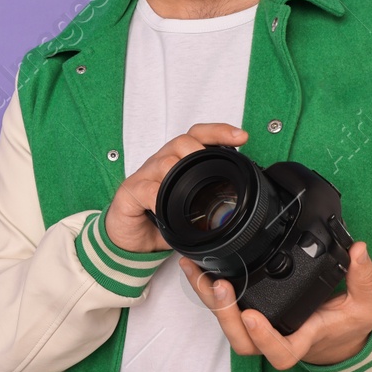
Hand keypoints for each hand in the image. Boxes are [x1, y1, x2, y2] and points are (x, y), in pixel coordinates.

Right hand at [102, 123, 247, 252]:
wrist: (131, 238)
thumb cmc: (159, 218)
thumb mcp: (189, 207)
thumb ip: (209, 197)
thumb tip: (241, 196)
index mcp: (176, 161)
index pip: (197, 135)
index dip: (219, 132)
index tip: (240, 136)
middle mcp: (160, 163)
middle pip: (182, 143)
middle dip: (201, 152)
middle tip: (213, 171)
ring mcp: (144, 177)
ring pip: (165, 163)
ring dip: (181, 175)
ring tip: (190, 191)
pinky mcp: (130, 193)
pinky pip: (146, 190)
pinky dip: (159, 198)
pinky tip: (166, 208)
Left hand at [179, 241, 371, 368]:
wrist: (339, 337)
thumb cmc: (349, 324)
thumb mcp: (366, 304)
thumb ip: (364, 278)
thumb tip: (359, 250)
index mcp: (304, 338)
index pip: (281, 351)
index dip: (264, 338)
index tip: (252, 316)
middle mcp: (277, 336)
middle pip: (243, 342)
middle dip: (226, 316)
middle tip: (220, 285)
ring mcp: (261, 327)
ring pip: (229, 326)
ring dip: (210, 300)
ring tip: (197, 270)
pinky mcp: (250, 314)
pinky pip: (225, 309)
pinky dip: (208, 290)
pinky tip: (195, 267)